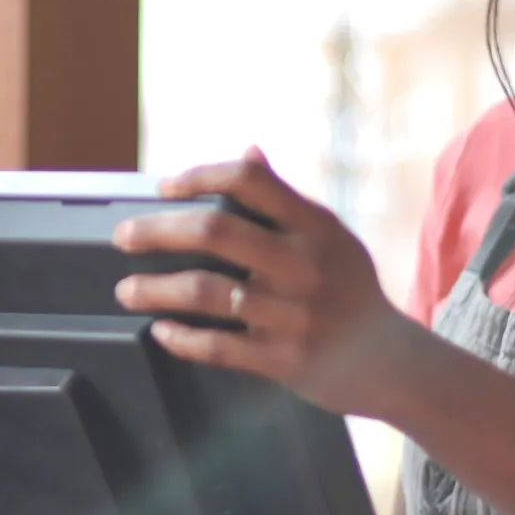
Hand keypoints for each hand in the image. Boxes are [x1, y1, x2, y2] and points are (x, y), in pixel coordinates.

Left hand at [110, 149, 427, 419]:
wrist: (392, 362)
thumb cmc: (351, 291)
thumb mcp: (330, 236)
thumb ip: (285, 199)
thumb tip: (248, 151)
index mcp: (313, 226)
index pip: (249, 180)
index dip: (200, 176)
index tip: (165, 188)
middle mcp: (302, 264)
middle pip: (215, 231)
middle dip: (157, 230)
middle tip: (123, 236)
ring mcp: (292, 314)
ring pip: (205, 293)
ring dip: (155, 290)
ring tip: (126, 291)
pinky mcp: (283, 360)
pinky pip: (218, 347)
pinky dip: (182, 339)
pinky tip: (161, 331)